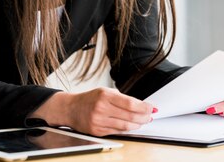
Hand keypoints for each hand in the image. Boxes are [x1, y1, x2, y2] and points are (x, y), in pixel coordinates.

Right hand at [30, 87, 154, 136]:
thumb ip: (122, 98)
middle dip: (144, 117)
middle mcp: (101, 108)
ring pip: (125, 126)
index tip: (152, 107)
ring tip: (143, 121)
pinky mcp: (98, 131)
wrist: (71, 109)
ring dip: (138, 124)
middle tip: (150, 116)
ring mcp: (99, 121)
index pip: (130, 103)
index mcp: (104, 95)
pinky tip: (132, 125)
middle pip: (130, 116)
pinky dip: (127, 129)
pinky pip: (117, 131)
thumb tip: (141, 105)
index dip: (144, 107)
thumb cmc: (90, 99)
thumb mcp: (105, 92)